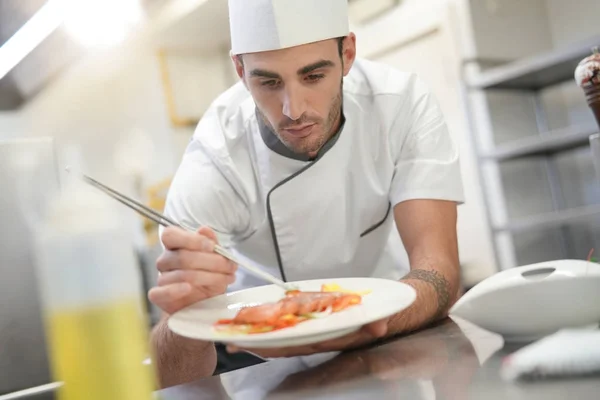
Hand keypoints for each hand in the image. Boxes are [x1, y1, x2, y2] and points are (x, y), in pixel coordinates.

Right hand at [148, 226, 236, 314]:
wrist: (206, 303)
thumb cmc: (209, 276)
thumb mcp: (216, 259)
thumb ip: (211, 243)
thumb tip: (204, 230)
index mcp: (175, 245)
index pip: (170, 235)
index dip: (190, 239)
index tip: (211, 246)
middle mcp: (165, 260)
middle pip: (182, 257)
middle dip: (211, 261)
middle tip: (230, 266)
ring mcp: (162, 278)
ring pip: (182, 274)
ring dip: (209, 277)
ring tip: (227, 278)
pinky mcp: (159, 297)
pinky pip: (159, 292)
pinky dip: (175, 290)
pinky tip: (188, 288)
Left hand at [226, 318, 389, 357]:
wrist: (395, 306)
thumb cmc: (386, 312)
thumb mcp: (385, 314)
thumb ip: (379, 320)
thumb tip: (378, 325)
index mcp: (334, 337)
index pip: (302, 343)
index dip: (278, 345)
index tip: (256, 345)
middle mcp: (323, 337)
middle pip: (286, 343)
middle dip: (260, 343)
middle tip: (232, 342)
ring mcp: (319, 329)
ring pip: (285, 336)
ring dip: (262, 336)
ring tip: (234, 336)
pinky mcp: (317, 318)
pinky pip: (293, 324)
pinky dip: (275, 324)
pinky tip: (257, 323)